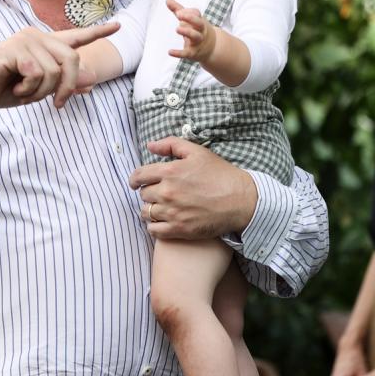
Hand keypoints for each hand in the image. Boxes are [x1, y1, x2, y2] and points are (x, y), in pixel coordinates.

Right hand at [0, 24, 116, 123]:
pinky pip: (36, 73)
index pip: (76, 37)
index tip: (118, 26)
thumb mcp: (37, 90)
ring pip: (54, 72)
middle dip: (68, 87)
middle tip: (58, 105)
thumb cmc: (2, 89)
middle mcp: (37, 36)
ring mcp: (25, 40)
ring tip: (23, 92)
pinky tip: (15, 88)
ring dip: (41, 92)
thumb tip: (91, 82)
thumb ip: (63, 84)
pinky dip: (28, 89)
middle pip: (73, 60)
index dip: (98, 32)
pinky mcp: (14, 49)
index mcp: (45, 45)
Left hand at [129, 137, 256, 239]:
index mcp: (169, 172)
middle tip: (158, 193)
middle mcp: (167, 193)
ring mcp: (172, 212)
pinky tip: (162, 221)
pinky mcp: (179, 229)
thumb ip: (171, 145)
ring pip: (146, 213)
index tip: (136, 182)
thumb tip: (150, 145)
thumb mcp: (197, 152)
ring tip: (159, 208)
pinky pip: (153, 230)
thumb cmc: (220, 174)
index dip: (134, 179)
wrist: (240, 200)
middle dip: (148, 192)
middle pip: (143, 195)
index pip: (139, 176)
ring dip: (150, 209)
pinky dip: (154, 226)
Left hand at [165, 0, 214, 62]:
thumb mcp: (189, 19)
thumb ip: (178, 9)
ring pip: (195, 36)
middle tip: (178, 14)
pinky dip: (178, 53)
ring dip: (187, 32)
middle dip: (190, 18)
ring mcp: (198, 42)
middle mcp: (201, 30)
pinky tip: (169, 52)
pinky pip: (187, 53)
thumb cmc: (197, 29)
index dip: (188, 12)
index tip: (178, 11)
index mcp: (199, 21)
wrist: (213, 47)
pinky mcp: (193, 52)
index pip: (196, 14)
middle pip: (199, 23)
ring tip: (177, 29)